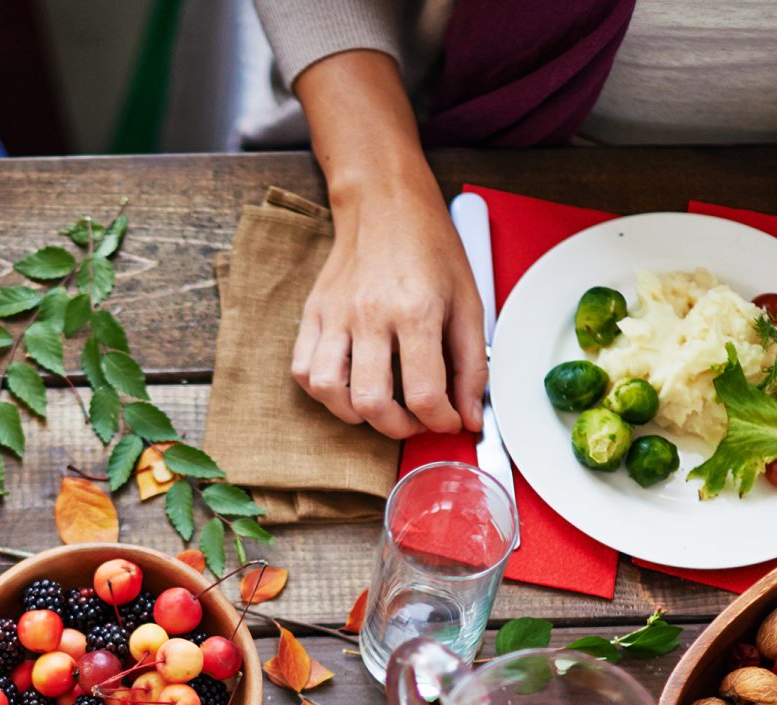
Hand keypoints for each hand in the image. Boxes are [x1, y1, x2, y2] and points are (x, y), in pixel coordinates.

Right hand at [292, 178, 484, 438]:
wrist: (384, 204)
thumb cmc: (430, 249)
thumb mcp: (468, 300)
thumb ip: (471, 363)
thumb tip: (468, 416)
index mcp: (416, 310)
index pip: (424, 392)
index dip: (440, 420)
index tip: (447, 420)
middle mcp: (371, 315)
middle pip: (373, 402)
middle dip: (399, 428)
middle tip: (415, 421)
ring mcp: (335, 315)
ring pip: (330, 392)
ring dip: (357, 415)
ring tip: (379, 407)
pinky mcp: (313, 314)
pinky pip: (304, 371)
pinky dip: (324, 392)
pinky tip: (348, 386)